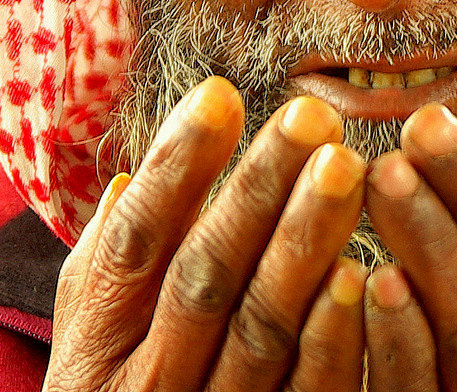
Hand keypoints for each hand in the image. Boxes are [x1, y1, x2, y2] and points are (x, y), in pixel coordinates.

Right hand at [44, 78, 366, 391]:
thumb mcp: (94, 346)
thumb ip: (107, 272)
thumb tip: (125, 182)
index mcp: (97, 346)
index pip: (134, 240)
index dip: (175, 166)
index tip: (220, 93)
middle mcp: (144, 387)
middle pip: (204, 274)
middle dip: (257, 189)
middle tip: (310, 116)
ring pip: (260, 325)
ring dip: (303, 242)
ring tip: (345, 167)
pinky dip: (331, 337)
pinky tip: (362, 273)